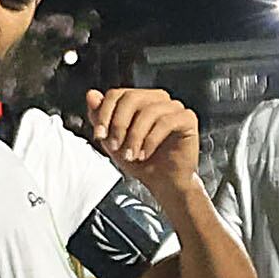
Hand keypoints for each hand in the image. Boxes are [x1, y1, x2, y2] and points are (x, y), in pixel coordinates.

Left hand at [82, 88, 200, 194]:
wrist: (163, 183)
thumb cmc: (142, 162)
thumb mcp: (113, 141)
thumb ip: (101, 118)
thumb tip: (91, 95)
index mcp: (139, 100)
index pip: (117, 94)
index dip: (104, 113)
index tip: (99, 135)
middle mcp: (157, 99)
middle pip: (131, 98)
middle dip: (119, 124)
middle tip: (116, 146)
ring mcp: (173, 107)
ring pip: (148, 111)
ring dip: (135, 136)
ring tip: (131, 155)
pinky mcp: (187, 119)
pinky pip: (166, 122)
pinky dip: (151, 140)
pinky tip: (145, 154)